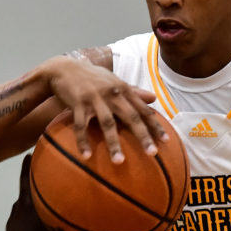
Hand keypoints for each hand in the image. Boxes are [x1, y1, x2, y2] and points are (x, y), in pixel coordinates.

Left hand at [5, 156, 65, 230]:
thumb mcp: (63, 230)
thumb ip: (66, 215)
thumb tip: (76, 206)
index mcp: (33, 205)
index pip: (31, 180)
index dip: (30, 166)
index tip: (31, 154)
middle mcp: (22, 208)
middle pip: (24, 185)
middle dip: (27, 171)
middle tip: (29, 158)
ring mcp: (14, 218)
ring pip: (22, 203)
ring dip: (28, 198)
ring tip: (34, 196)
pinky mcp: (11, 228)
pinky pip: (19, 217)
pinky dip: (25, 216)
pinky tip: (31, 223)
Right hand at [45, 56, 166, 163]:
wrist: (64, 68)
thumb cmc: (93, 78)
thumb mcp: (115, 82)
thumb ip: (134, 92)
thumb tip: (154, 98)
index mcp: (123, 89)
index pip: (143, 109)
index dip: (155, 125)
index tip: (166, 141)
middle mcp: (112, 93)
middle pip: (131, 117)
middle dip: (143, 136)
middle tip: (152, 153)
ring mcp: (95, 98)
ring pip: (107, 123)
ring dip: (114, 144)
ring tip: (119, 162)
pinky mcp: (78, 103)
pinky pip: (81, 126)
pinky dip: (83, 141)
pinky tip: (86, 156)